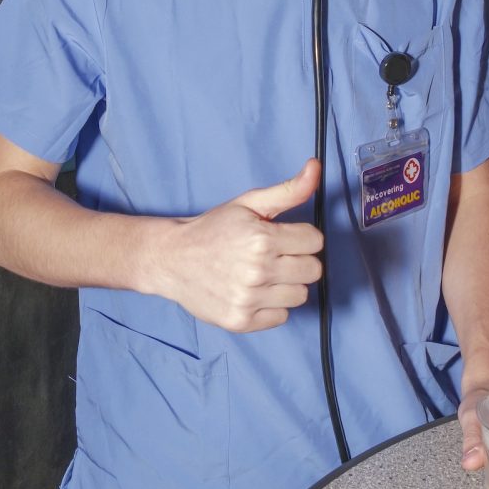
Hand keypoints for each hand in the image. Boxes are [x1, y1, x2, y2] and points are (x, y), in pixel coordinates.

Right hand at [156, 159, 323, 331]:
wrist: (172, 258)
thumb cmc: (213, 228)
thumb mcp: (248, 203)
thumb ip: (288, 189)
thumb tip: (316, 167)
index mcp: (262, 238)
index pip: (315, 240)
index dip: (301, 236)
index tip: (282, 236)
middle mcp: (257, 270)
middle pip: (313, 270)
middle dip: (298, 260)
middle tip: (275, 255)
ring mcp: (249, 298)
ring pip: (301, 295)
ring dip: (287, 284)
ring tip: (263, 274)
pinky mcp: (241, 321)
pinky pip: (282, 317)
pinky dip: (272, 306)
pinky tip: (254, 292)